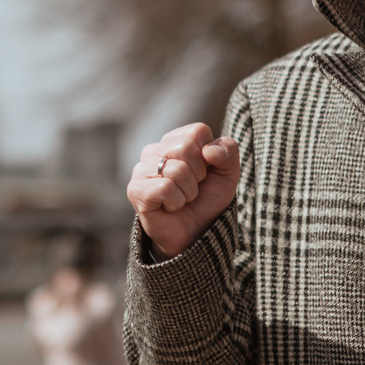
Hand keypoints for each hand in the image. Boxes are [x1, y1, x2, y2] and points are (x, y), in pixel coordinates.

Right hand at [127, 124, 238, 259]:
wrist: (195, 233)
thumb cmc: (207, 200)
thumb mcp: (228, 174)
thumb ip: (228, 152)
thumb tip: (208, 151)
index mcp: (175, 140)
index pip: (198, 131)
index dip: (208, 155)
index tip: (204, 172)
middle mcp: (154, 151)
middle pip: (185, 147)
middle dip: (198, 174)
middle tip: (192, 189)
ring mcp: (141, 170)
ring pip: (176, 170)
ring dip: (189, 192)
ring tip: (182, 199)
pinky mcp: (135, 190)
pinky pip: (165, 188)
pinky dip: (176, 202)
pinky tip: (170, 207)